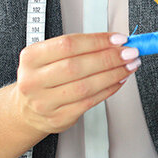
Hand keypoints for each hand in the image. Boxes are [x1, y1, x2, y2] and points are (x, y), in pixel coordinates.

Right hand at [13, 32, 139, 134]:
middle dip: (109, 58)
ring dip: (113, 74)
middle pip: (77, 66)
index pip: (68, 44)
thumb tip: (115, 41)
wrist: (27, 110)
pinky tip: (119, 81)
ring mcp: (45, 102)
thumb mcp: (49, 56)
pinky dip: (109, 90)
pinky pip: (89, 102)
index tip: (118, 38)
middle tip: (129, 52)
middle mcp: (34, 81)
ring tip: (129, 65)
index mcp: (31, 58)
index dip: (97, 41)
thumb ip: (79, 47)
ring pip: (86, 86)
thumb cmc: (43, 78)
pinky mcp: (58, 118)